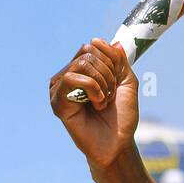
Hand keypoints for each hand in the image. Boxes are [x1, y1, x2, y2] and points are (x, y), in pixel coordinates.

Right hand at [49, 38, 138, 172]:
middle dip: (108, 72)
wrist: (119, 142)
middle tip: (110, 95)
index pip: (93, 46)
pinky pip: (71, 78)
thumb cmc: (122, 115)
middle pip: (88, 52)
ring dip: (101, 82)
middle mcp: (68, 76)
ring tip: (103, 101)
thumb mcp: (126, 80)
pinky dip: (92, 89)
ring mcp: (60, 89)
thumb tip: (103, 40)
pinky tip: (96, 105)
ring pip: (81, 63)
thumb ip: (117, 59)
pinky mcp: (57, 102)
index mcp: (83, 71)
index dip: (111, 60)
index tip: (116, 80)